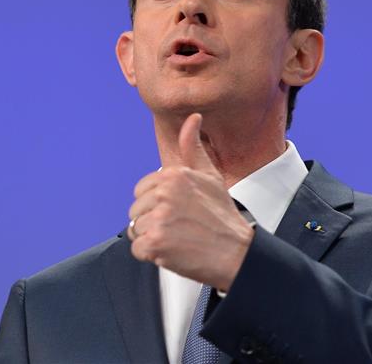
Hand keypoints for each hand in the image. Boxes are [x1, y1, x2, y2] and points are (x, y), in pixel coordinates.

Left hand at [127, 113, 253, 290]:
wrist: (236, 253)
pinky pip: (137, 248)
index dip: (156, 204)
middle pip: (136, 210)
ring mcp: (159, 218)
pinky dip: (151, 254)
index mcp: (173, 175)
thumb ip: (193, 147)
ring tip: (177, 239)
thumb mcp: (210, 176)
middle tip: (179, 227)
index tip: (178, 211)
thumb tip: (192, 117)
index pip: (141, 190)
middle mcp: (164, 193)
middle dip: (152, 221)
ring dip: (152, 238)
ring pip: (135, 229)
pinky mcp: (155, 242)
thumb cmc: (222, 216)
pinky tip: (172, 251)